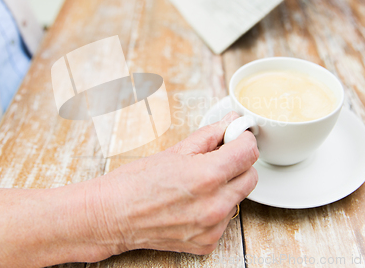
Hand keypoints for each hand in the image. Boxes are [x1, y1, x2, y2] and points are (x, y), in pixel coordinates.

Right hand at [85, 112, 258, 257]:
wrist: (113, 215)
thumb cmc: (137, 181)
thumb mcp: (176, 150)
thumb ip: (210, 135)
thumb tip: (231, 121)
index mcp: (208, 175)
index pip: (249, 152)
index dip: (243, 140)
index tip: (237, 138)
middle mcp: (215, 204)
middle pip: (251, 176)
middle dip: (238, 164)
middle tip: (217, 159)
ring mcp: (212, 227)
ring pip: (239, 199)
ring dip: (227, 188)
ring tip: (198, 185)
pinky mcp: (207, 243)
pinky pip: (225, 220)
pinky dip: (215, 210)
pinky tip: (193, 204)